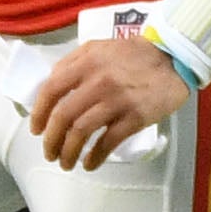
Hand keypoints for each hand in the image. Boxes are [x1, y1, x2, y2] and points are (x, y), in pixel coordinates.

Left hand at [30, 36, 193, 170]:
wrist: (174, 58)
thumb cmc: (134, 54)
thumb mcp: (98, 47)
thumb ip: (73, 62)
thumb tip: (51, 87)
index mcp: (86, 63)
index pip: (51, 90)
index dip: (39, 113)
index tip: (37, 130)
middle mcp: (98, 82)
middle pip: (64, 116)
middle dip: (51, 140)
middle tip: (49, 152)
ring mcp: (118, 100)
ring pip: (82, 132)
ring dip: (69, 152)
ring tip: (66, 163)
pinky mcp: (136, 117)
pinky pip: (109, 142)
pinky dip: (95, 157)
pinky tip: (90, 164)